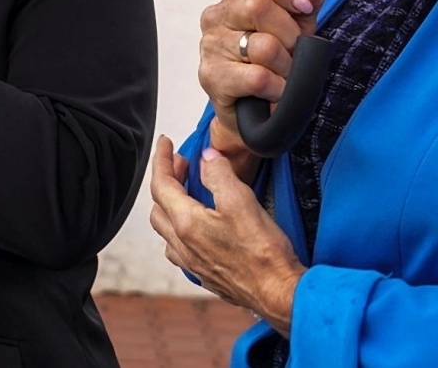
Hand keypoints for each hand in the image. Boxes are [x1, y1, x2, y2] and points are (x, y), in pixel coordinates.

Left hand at [149, 136, 304, 335]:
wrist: (278, 293)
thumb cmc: (262, 252)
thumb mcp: (240, 200)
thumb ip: (219, 174)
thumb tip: (207, 159)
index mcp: (186, 224)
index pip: (161, 185)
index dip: (161, 159)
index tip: (164, 143)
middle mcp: (183, 246)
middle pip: (159, 207)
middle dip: (167, 180)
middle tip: (183, 164)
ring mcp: (193, 264)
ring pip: (167, 230)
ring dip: (171, 206)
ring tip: (188, 192)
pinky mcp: (206, 275)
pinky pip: (181, 248)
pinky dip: (183, 228)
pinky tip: (200, 226)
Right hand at [199, 0, 324, 170]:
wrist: (256, 115)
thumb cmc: (274, 64)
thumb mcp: (296, 28)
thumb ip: (305, 1)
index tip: (303, 6)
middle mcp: (216, 16)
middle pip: (257, 5)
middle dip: (289, 32)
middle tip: (295, 49)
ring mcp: (211, 46)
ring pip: (263, 45)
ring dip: (286, 65)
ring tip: (284, 74)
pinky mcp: (211, 77)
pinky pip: (257, 77)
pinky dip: (277, 87)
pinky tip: (274, 90)